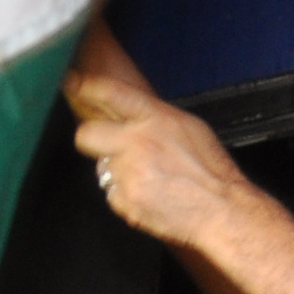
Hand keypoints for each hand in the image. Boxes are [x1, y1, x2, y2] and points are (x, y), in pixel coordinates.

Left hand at [65, 23, 253, 249]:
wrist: (221, 211)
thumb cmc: (212, 171)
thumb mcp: (189, 128)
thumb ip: (156, 118)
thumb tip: (131, 113)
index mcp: (156, 118)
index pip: (110, 93)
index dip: (86, 86)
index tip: (71, 83)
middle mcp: (137, 141)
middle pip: (86, 135)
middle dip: (92, 141)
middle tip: (109, 148)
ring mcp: (127, 172)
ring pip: (102, 167)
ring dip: (118, 173)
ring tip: (150, 180)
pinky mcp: (124, 199)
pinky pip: (112, 194)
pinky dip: (127, 197)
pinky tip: (151, 197)